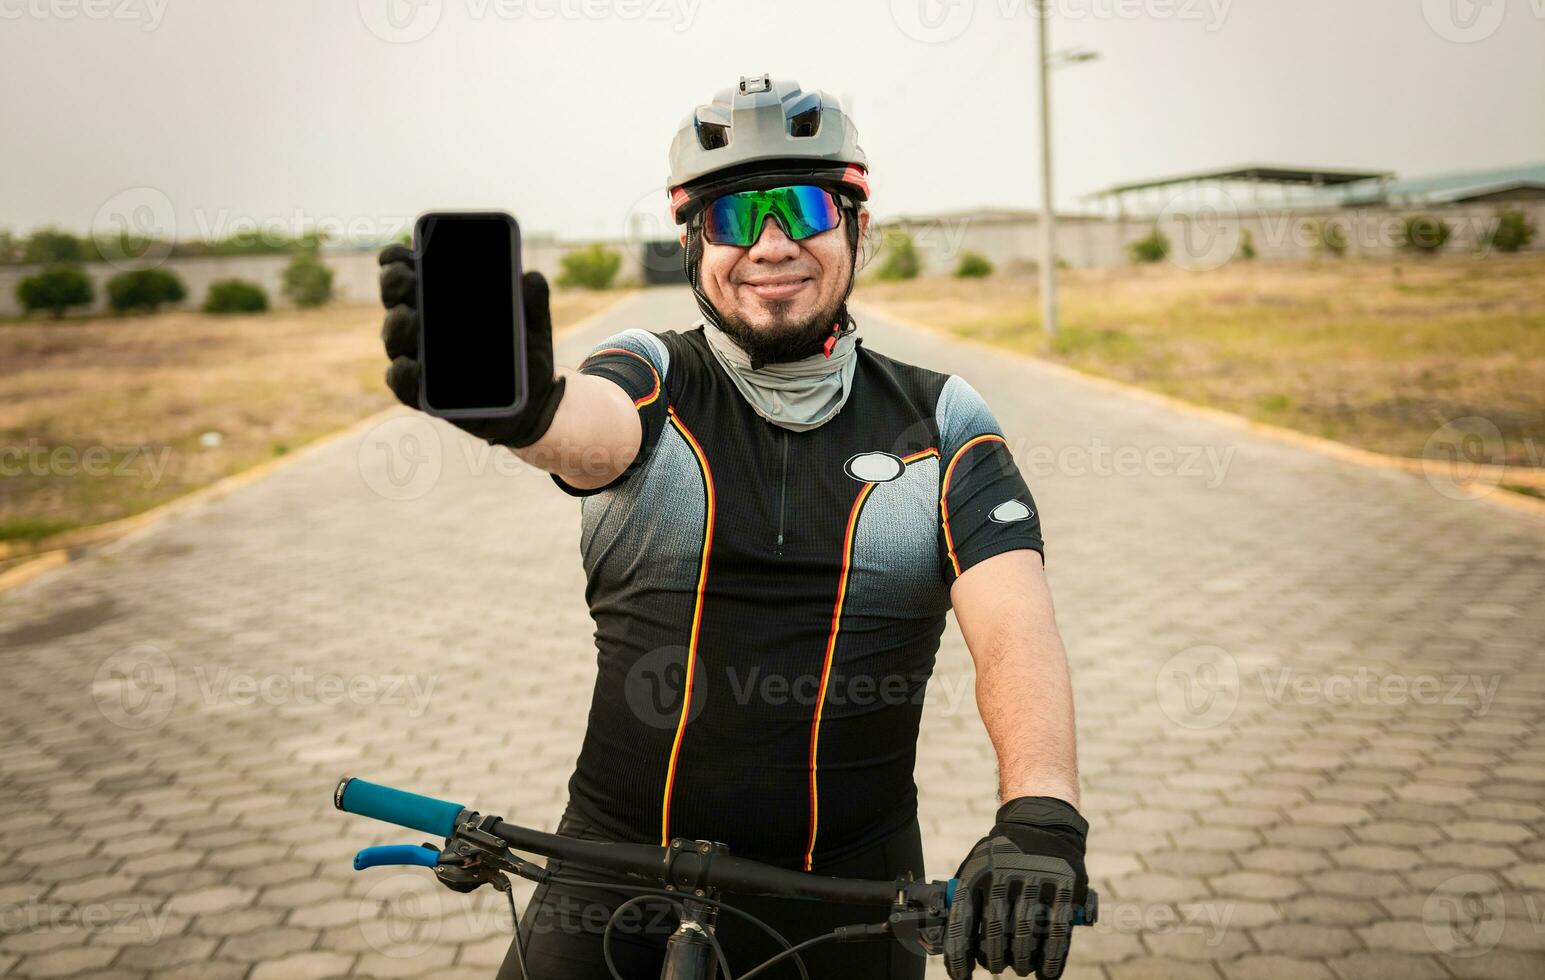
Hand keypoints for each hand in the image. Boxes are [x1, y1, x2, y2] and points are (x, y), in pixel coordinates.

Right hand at [378, 244, 565, 447]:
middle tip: (409, 282)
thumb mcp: (534, 324)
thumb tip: (528, 277)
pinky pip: (401, 383)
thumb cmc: (525, 352)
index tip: (402, 252)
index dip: (396, 259)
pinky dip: (402, 374)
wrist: (533, 402)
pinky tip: (412, 364)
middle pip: (394, 298)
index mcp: (440, 299)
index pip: (406, 271)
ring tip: (410, 317)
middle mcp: (420, 325)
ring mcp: (418, 358)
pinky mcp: (422, 393)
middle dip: (395, 285)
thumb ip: (533, 299)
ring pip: (394, 338)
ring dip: (398, 326)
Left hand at [944, 797, 1088, 979]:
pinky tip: (1045, 973)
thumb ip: (963, 898)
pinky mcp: (1065, 886)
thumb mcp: (977, 865)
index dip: (959, 954)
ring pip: (1026, 935)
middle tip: (993, 967)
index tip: (959, 975)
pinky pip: (1058, 932)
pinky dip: (1051, 959)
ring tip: (1019, 967)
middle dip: (992, 959)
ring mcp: (1038, 879)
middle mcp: (1006, 874)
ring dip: (1022, 961)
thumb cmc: (1003, 855)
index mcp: (979, 871)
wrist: (1042, 823)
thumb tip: (944, 941)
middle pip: (996, 931)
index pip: (963, 919)